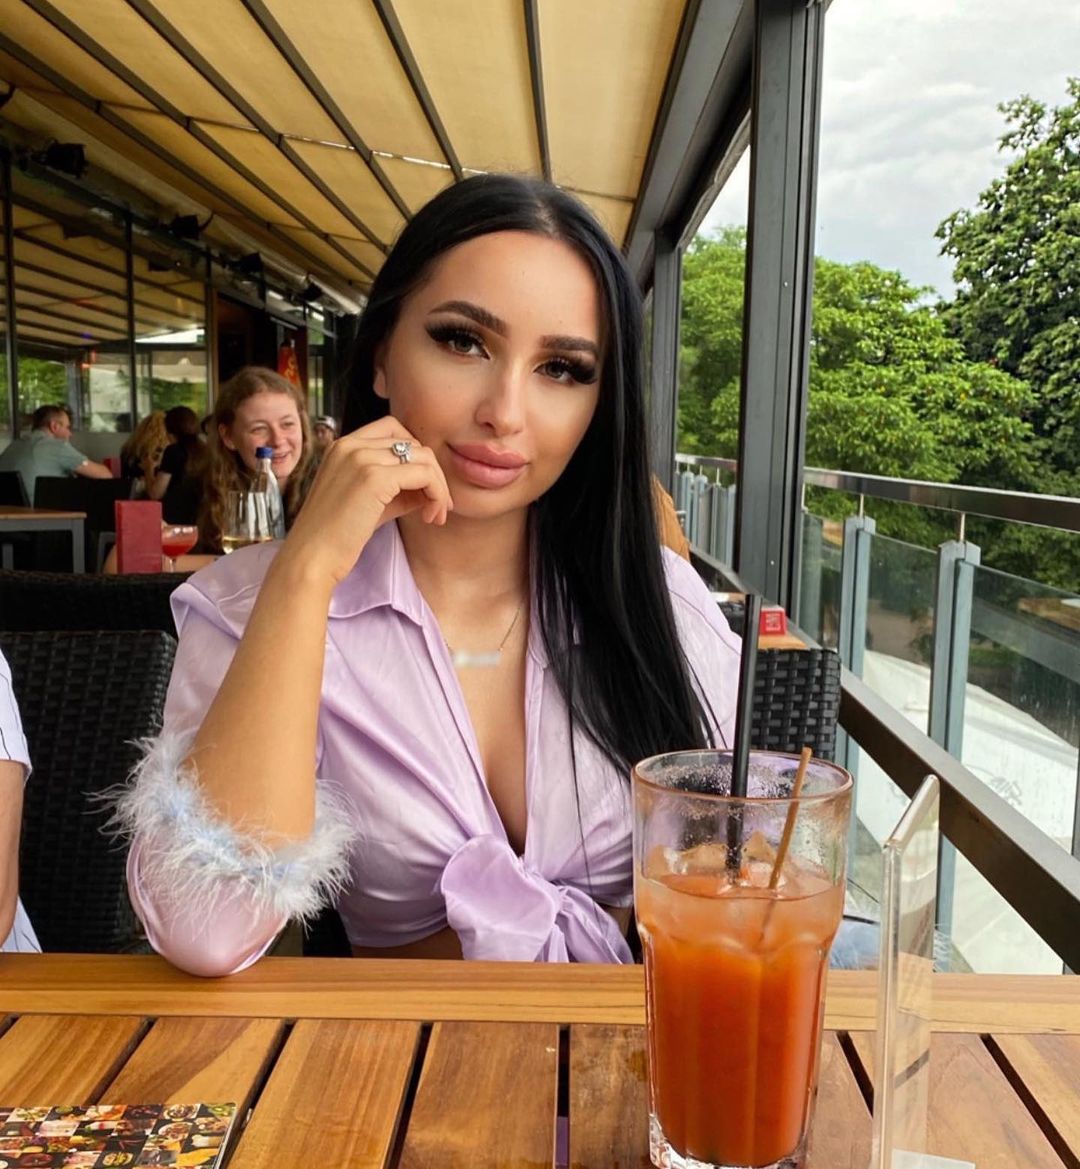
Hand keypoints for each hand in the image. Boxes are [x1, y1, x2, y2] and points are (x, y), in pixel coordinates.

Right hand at [275, 415, 452, 586]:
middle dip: (434, 475)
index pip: (394, 431)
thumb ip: (399, 490)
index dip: (416, 458)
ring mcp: (362, 458)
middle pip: (414, 444)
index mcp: (344, 446)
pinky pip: (425, 475)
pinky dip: (437, 495)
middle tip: (438, 507)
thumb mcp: (370, 504)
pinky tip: (430, 518)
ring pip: (424, 458)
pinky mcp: (374, 478)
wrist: (311, 558)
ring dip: (439, 487)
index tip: (424, 489)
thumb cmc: (336, 537)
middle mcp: (351, 445)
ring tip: (435, 515)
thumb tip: (434, 488)